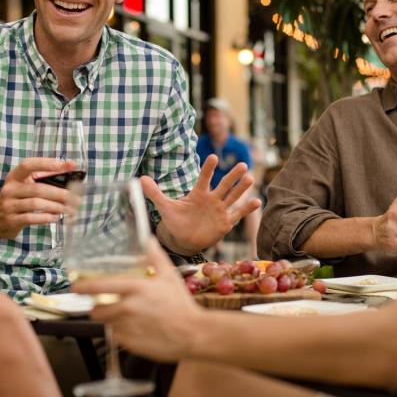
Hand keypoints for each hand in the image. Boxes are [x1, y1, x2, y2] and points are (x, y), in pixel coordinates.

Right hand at [0, 158, 75, 239]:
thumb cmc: (16, 197)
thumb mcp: (24, 184)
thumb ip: (44, 177)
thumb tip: (69, 168)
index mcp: (14, 176)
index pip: (29, 165)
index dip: (48, 163)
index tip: (69, 165)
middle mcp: (10, 189)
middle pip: (38, 189)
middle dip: (60, 193)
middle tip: (75, 198)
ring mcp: (9, 205)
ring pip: (36, 204)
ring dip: (56, 206)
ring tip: (69, 209)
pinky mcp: (12, 220)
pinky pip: (32, 218)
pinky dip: (47, 218)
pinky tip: (56, 217)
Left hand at [75, 238, 202, 361]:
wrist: (192, 334)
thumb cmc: (181, 305)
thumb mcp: (169, 276)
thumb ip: (155, 256)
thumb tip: (148, 239)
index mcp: (135, 289)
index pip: (99, 287)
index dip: (83, 286)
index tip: (75, 286)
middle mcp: (127, 308)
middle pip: (97, 309)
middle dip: (98, 306)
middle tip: (106, 303)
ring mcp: (127, 328)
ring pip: (106, 323)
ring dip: (110, 319)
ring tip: (126, 315)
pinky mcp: (129, 344)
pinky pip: (117, 337)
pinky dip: (121, 332)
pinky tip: (136, 327)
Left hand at [143, 155, 260, 251]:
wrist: (184, 239)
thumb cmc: (176, 220)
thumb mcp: (165, 207)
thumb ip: (155, 193)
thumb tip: (140, 179)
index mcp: (198, 193)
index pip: (204, 178)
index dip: (208, 169)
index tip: (213, 157)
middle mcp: (211, 199)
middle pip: (224, 185)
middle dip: (232, 175)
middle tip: (242, 164)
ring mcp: (220, 210)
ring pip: (232, 197)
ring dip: (241, 188)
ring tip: (250, 178)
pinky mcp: (225, 223)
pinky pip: (237, 214)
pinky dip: (246, 209)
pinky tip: (256, 201)